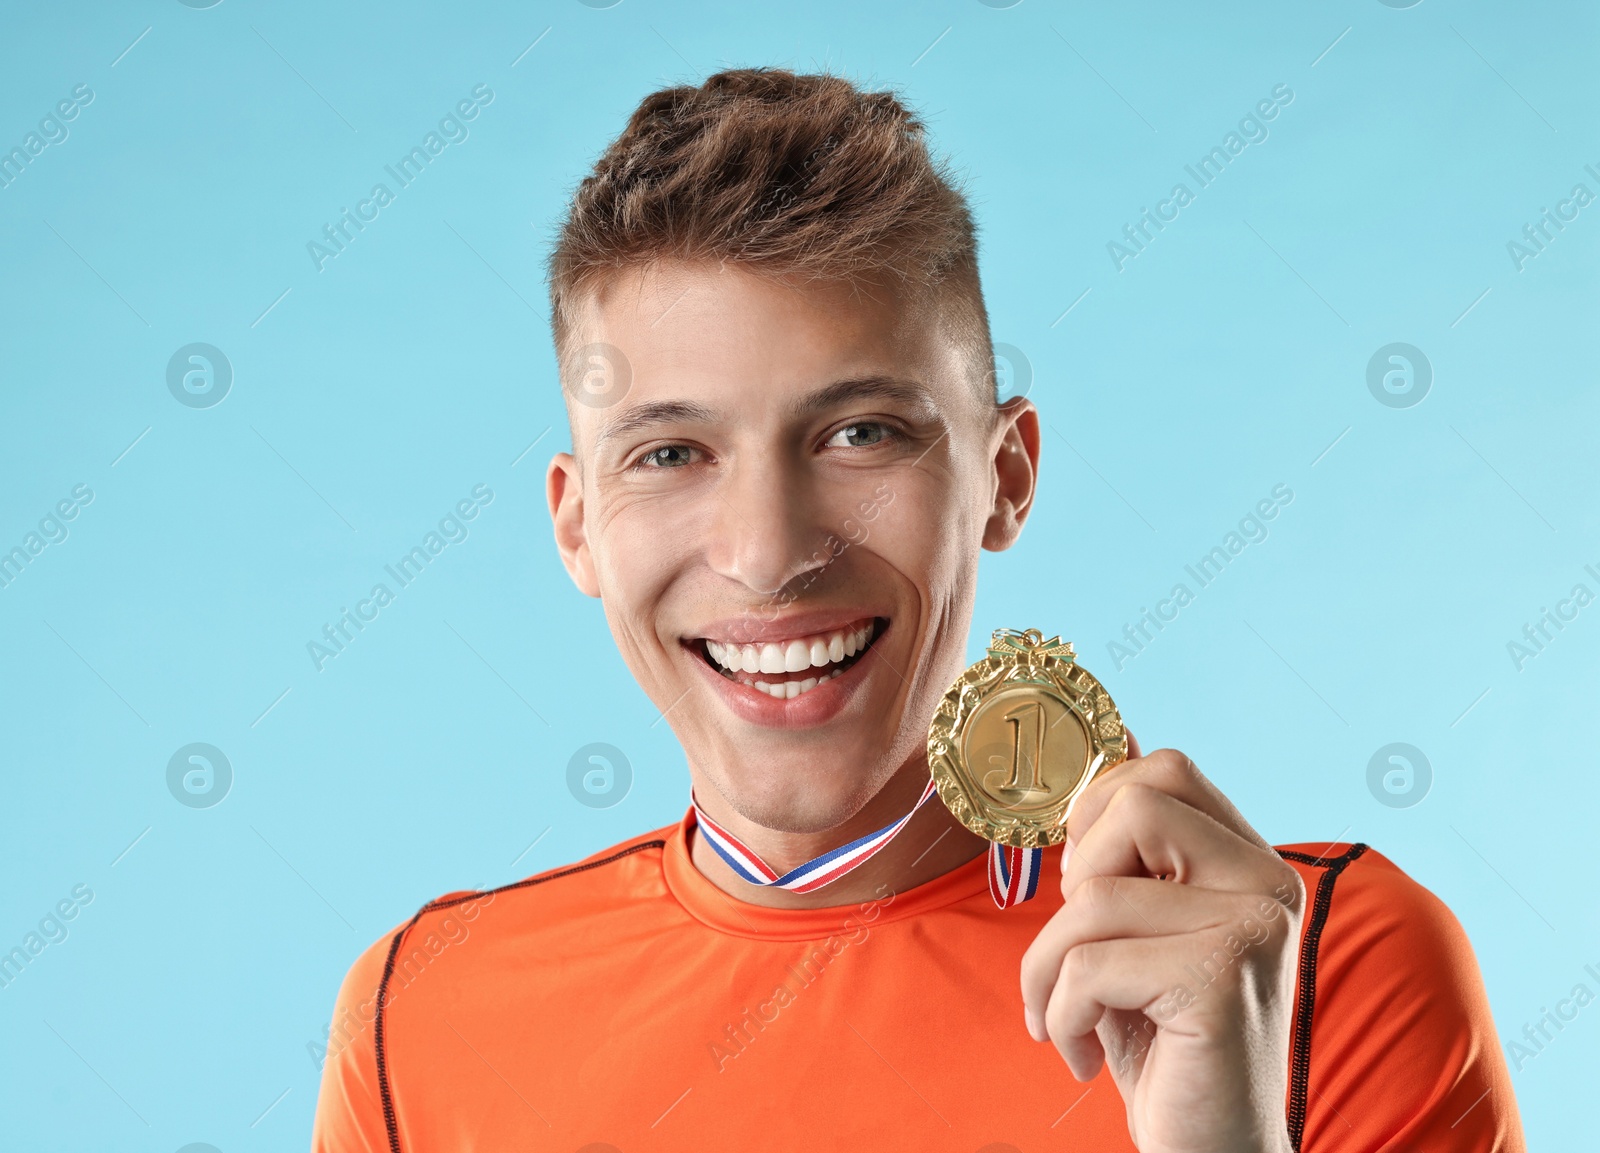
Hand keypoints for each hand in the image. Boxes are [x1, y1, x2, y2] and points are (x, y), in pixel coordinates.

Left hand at [1019, 736, 1306, 1152]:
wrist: (1213, 1151)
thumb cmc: (1163, 1045)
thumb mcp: (1140, 936)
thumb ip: (1131, 860)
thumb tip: (1105, 754)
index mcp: (1253, 864)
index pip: (1167, 771)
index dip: (1098, 816)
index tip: (1085, 889)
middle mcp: (1269, 886)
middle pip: (1135, 806)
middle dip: (1077, 876)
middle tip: (1078, 946)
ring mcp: (1252, 930)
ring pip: (1093, 898)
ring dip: (1047, 968)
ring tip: (1065, 1019)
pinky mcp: (1220, 981)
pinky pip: (1089, 966)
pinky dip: (1062, 1015)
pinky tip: (1084, 1055)